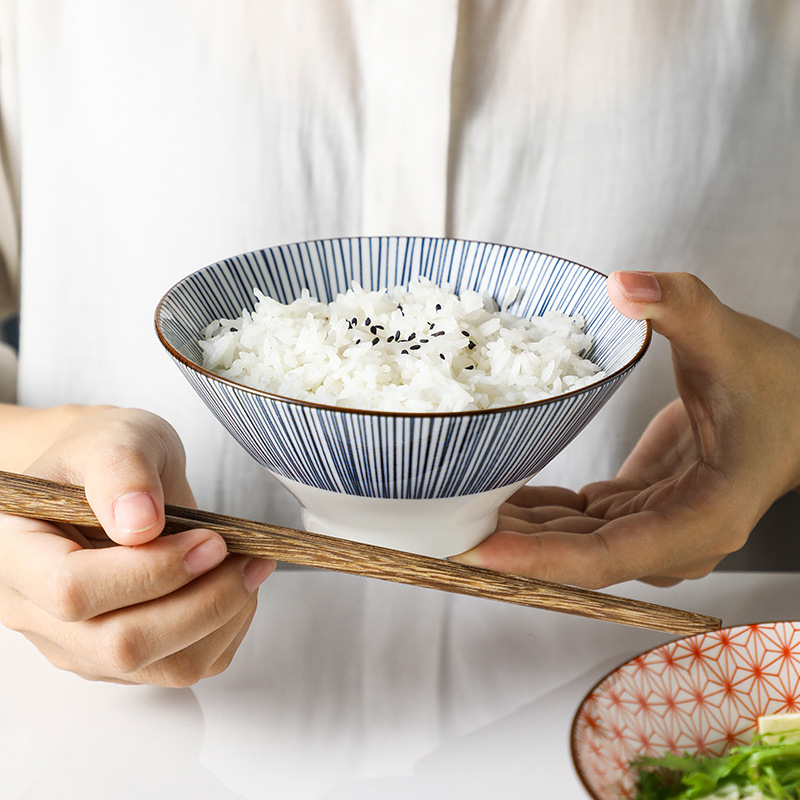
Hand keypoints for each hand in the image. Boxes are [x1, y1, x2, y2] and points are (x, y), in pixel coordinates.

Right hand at [0, 406, 274, 684]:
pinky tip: (236, 586)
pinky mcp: (123, 660)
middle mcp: (37, 614)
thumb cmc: (108, 455)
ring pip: (159, 667)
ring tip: (249, 566)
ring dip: (222, 619)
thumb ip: (121, 470)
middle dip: (201, 601)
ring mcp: (80, 645)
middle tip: (244, 555)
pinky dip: (226, 631)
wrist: (120, 481)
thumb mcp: (116, 437)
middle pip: (120, 644)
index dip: (150, 571)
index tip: (209, 539)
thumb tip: (139, 523)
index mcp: (16, 554)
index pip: (72, 590)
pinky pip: (184, 667)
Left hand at [454, 271, 799, 587]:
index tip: (475, 552)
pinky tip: (493, 491)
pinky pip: (579, 520)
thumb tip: (624, 283)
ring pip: (572, 542)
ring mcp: (656, 529)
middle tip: (434, 536)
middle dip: (507, 547)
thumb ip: (681, 307)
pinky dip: (536, 510)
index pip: (606, 555)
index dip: (537, 558)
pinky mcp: (640, 508)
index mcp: (702, 518)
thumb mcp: (732, 341)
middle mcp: (675, 540)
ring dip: (514, 528)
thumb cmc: (781, 386)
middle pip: (576, 558)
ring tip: (447, 510)